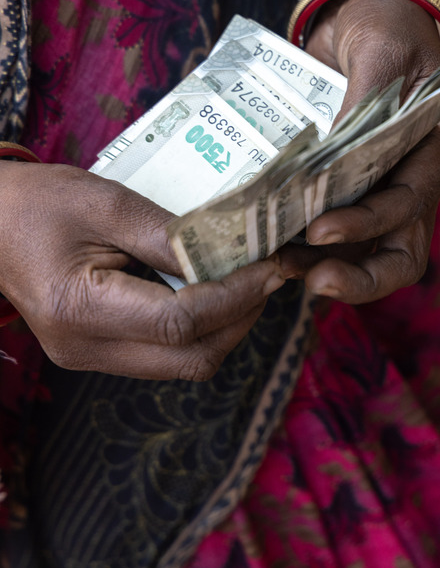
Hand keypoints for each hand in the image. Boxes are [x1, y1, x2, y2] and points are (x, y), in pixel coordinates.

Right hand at [0, 163, 284, 378]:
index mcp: (79, 309)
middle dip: (242, 316)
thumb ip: (168, 234)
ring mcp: (89, 358)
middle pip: (190, 358)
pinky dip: (199, 328)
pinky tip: (213, 290)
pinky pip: (165, 355)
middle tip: (271, 272)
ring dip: (226, 326)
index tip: (273, 264)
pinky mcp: (98, 354)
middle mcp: (84, 348)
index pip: (181, 323)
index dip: (237, 295)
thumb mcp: (106, 203)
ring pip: (183, 364)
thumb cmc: (37, 203)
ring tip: (248, 278)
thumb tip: (234, 255)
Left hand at [280, 0, 439, 301]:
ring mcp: (388, 185)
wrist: (364, 8)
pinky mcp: (356, 186)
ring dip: (329, 267)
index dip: (367, 223)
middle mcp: (420, 174)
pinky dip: (312, 248)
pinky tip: (276, 249)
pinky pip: (341, 232)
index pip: (411, 203)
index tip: (319, 230)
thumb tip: (329, 161)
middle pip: (403, 250)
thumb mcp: (378, 51)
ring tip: (281, 265)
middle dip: (359, 274)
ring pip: (372, 253)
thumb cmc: (382, 23)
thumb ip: (361, 105)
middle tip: (311, 279)